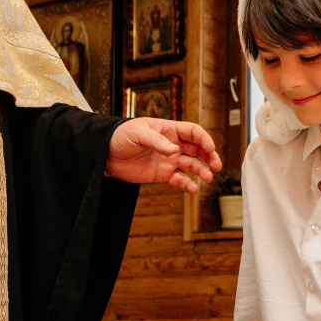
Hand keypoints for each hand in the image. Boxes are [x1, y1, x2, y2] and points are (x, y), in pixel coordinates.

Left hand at [106, 118, 221, 194]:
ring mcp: (168, 160)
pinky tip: (193, 189)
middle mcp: (172, 145)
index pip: (193, 132)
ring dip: (201, 171)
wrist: (105, 153)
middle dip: (209, 156)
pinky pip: (178, 180)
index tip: (210, 149)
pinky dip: (187, 184)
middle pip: (197, 149)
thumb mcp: (138, 133)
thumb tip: (174, 150)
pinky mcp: (162, 174)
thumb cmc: (121, 136)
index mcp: (169, 130)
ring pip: (191, 165)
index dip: (204, 139)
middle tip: (216, 166)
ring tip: (207, 178)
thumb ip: (157, 141)